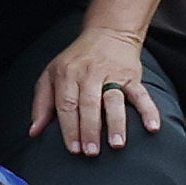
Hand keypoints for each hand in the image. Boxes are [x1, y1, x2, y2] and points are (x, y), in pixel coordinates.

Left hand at [30, 26, 162, 159]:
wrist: (108, 32)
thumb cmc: (76, 59)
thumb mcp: (51, 74)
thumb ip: (42, 104)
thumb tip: (34, 132)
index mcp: (67, 75)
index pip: (67, 105)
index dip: (69, 128)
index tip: (73, 149)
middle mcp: (89, 74)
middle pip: (89, 105)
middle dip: (89, 130)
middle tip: (91, 152)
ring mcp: (112, 75)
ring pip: (114, 101)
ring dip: (116, 123)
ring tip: (117, 144)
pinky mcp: (132, 76)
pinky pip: (142, 94)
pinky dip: (148, 111)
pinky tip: (152, 127)